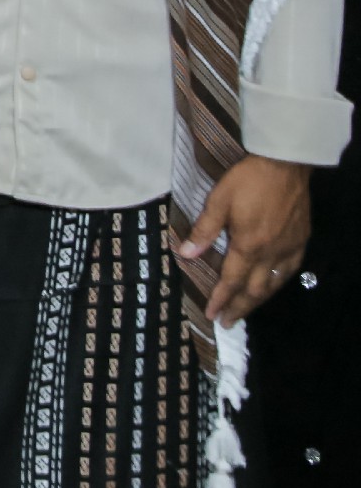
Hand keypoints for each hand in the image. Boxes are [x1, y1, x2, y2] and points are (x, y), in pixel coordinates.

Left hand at [182, 155, 311, 324]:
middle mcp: (271, 252)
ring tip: (247, 310)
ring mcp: (289, 247)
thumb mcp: (218, 201)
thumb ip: (204, 231)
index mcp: (249, 245)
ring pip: (275, 283)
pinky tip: (273, 284)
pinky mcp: (301, 239)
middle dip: (240, 308)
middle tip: (228, 322)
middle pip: (255, 289)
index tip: (211, 314)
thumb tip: (185, 254)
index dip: (220, 299)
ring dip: (259, 299)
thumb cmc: (248, 180)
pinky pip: (291, 269)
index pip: (232, 280)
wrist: (286, 165)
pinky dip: (279, 281)